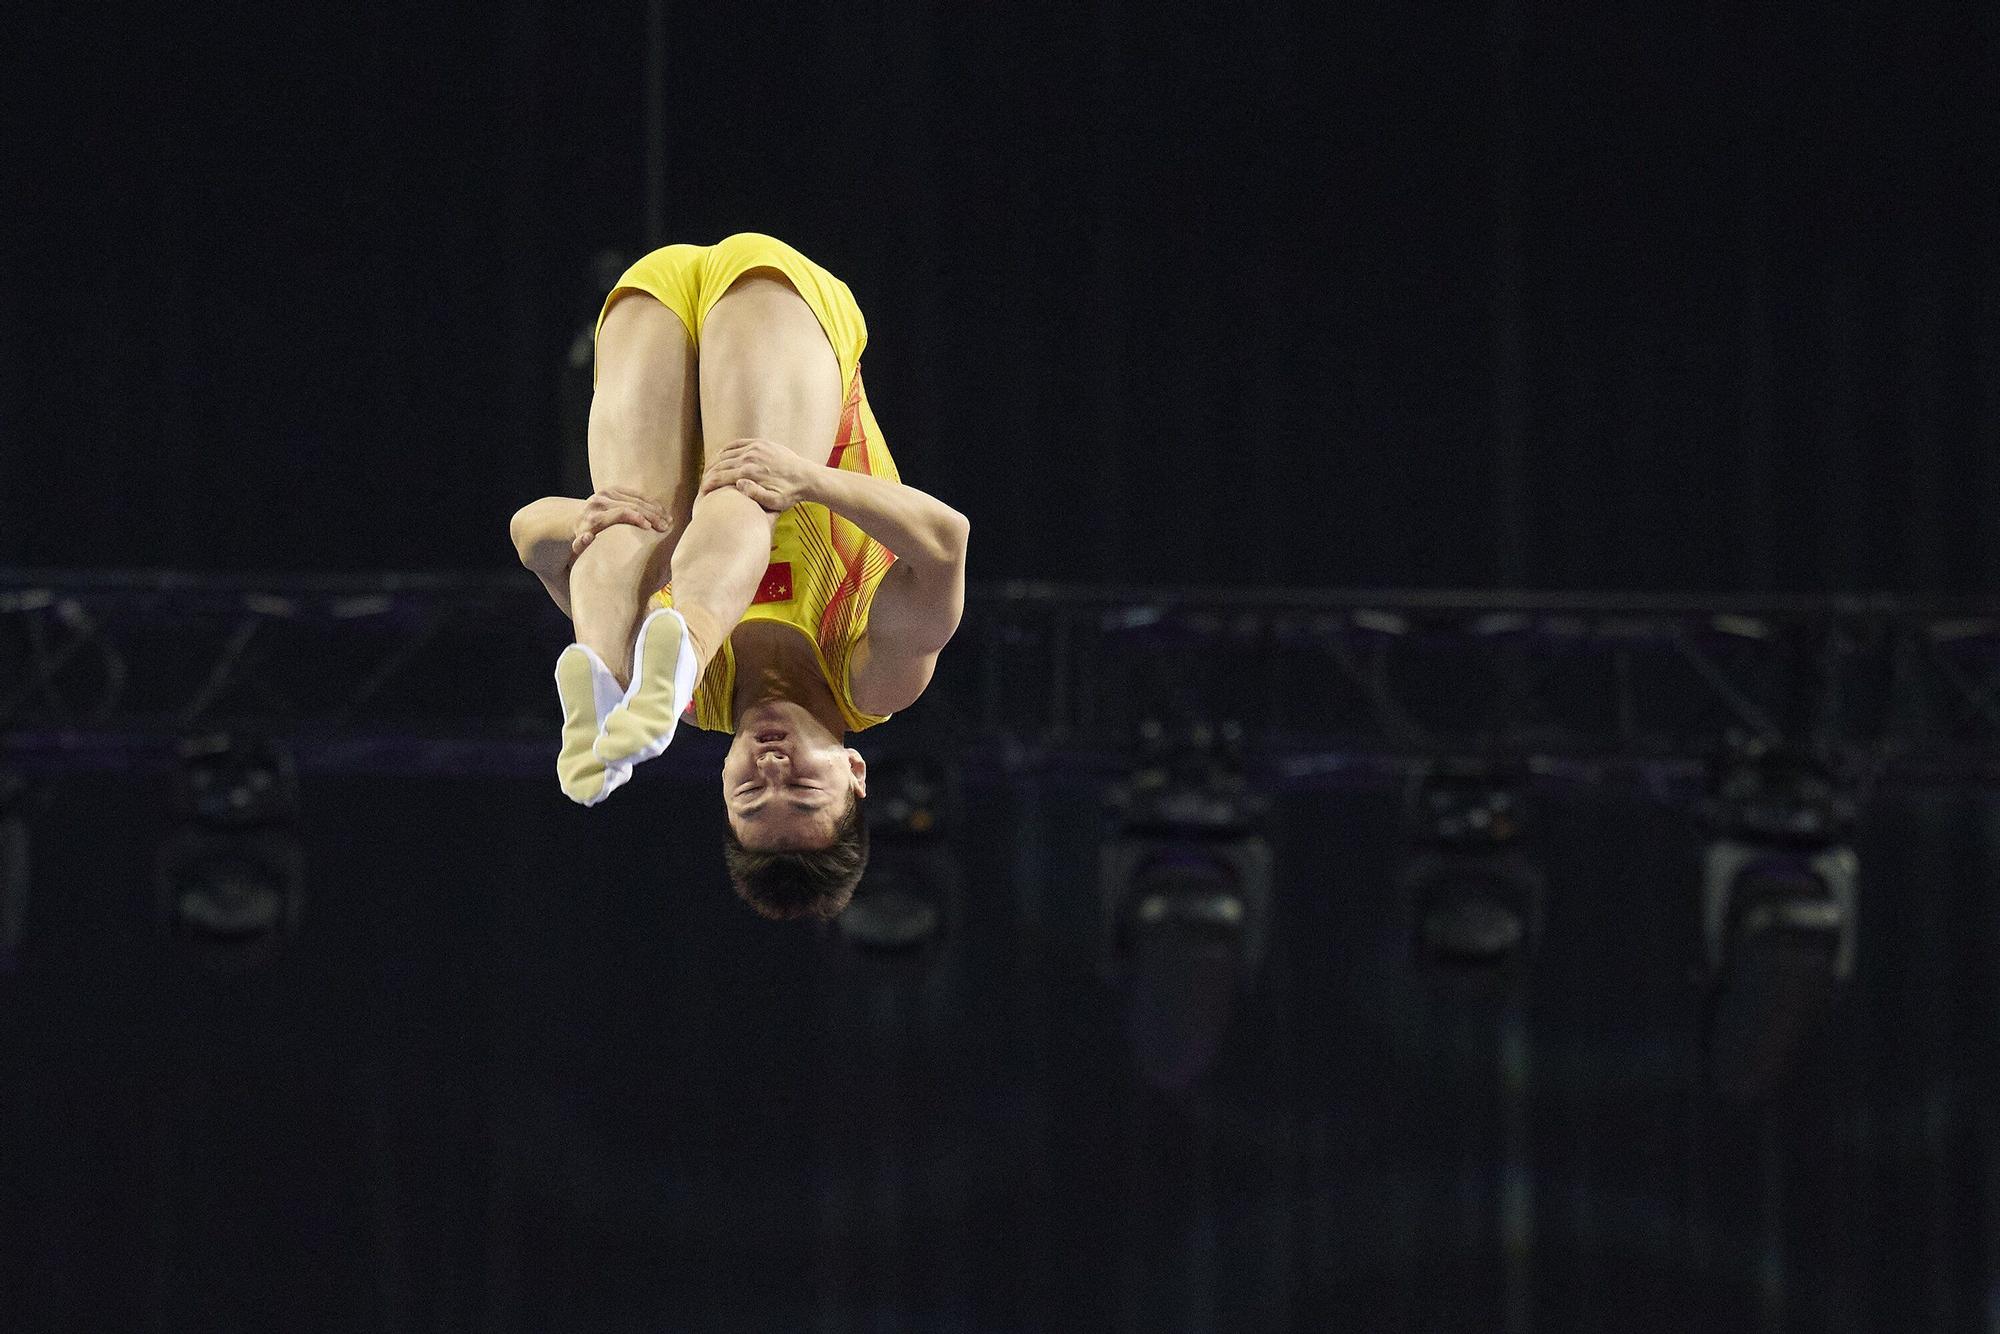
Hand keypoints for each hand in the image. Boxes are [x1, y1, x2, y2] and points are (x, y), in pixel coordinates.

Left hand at [571, 486, 672, 556]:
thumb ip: (580, 544)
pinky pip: (636, 493)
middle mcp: (600, 501)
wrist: (577, 519)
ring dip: (655, 509)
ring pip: (637, 498)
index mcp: (594, 516)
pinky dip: (650, 502)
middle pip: (632, 505)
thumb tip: (588, 537)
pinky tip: (661, 510)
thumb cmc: (583, 537)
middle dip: (652, 515)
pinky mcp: (613, 488)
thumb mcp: (579, 545)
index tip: (650, 528)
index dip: (637, 518)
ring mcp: (607, 492)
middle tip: (666, 526)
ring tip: (668, 519)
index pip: (620, 513)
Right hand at [698, 438, 819, 512]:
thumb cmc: (790, 493)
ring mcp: (754, 448)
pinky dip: (726, 450)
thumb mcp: (775, 501)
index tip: (702, 491)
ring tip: (709, 473)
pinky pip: (736, 444)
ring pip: (726, 453)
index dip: (708, 484)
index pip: (720, 477)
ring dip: (715, 463)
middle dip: (709, 474)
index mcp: (750, 473)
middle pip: (720, 465)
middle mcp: (749, 457)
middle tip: (703, 483)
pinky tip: (720, 457)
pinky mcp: (760, 443)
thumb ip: (755, 495)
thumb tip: (738, 483)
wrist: (807, 477)